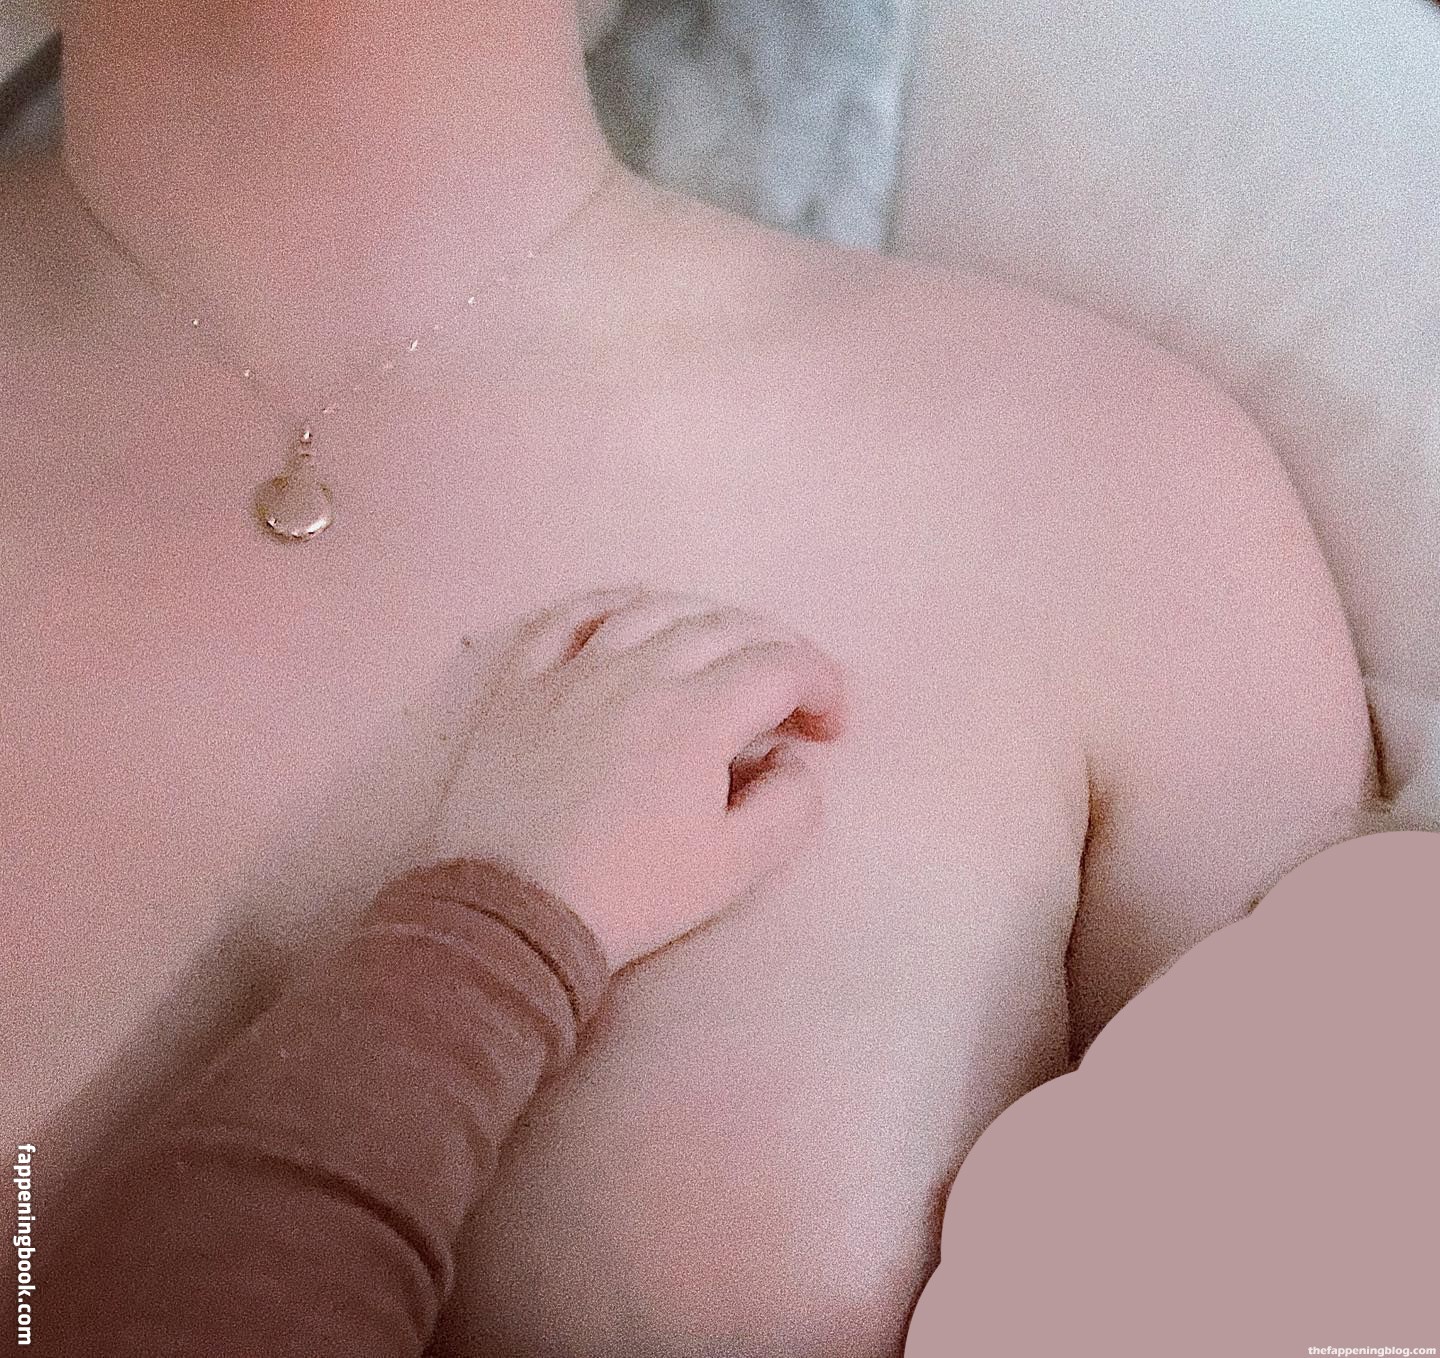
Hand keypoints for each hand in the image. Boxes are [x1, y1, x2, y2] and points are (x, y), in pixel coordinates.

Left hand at [424, 584, 849, 970]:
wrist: (509, 913)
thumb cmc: (629, 894)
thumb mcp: (733, 869)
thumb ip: (789, 806)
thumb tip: (792, 758)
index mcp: (697, 714)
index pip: (780, 666)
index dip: (821, 684)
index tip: (830, 727)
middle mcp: (637, 671)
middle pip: (723, 626)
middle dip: (774, 648)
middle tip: (790, 692)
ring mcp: (571, 669)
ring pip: (651, 608)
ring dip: (703, 618)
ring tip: (721, 649)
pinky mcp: (519, 682)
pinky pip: (569, 617)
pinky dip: (611, 606)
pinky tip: (628, 617)